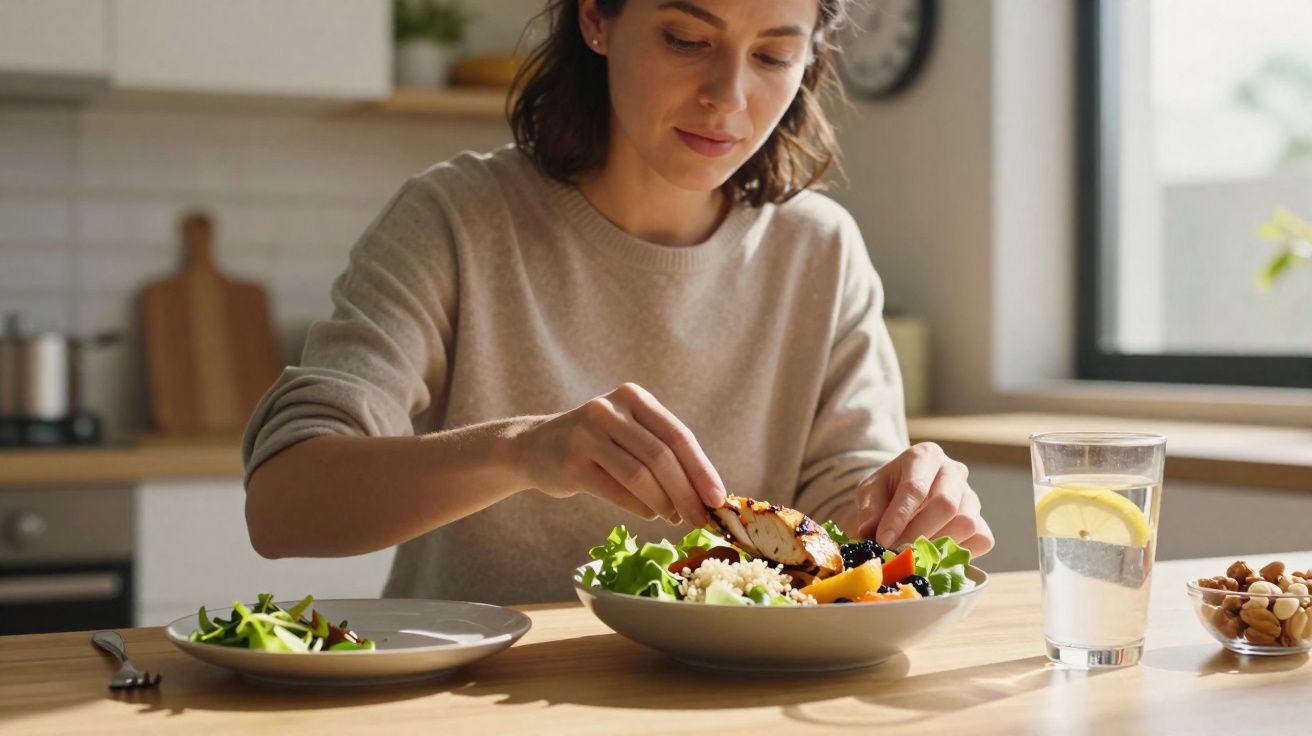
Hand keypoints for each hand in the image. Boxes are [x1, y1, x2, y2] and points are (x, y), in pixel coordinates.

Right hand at [514, 383, 726, 526]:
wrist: (535, 447)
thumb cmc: (596, 445)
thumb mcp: (628, 432)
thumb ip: (663, 453)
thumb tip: (706, 494)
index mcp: (632, 397)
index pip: (677, 435)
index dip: (702, 470)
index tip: (719, 499)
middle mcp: (609, 410)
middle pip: (661, 457)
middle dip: (687, 493)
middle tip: (701, 519)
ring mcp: (586, 435)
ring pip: (640, 476)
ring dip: (664, 504)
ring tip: (676, 519)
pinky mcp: (571, 463)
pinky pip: (616, 491)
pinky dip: (640, 508)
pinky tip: (652, 515)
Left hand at [854, 442, 993, 555]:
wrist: (905, 497)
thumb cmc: (888, 490)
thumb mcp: (870, 492)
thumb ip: (870, 510)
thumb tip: (869, 532)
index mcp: (925, 455)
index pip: (915, 487)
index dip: (898, 517)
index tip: (882, 540)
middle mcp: (954, 471)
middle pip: (946, 504)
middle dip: (918, 533)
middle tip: (896, 552)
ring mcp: (972, 496)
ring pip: (966, 523)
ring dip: (937, 545)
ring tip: (912, 555)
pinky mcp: (982, 520)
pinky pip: (981, 539)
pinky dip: (959, 553)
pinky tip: (934, 556)